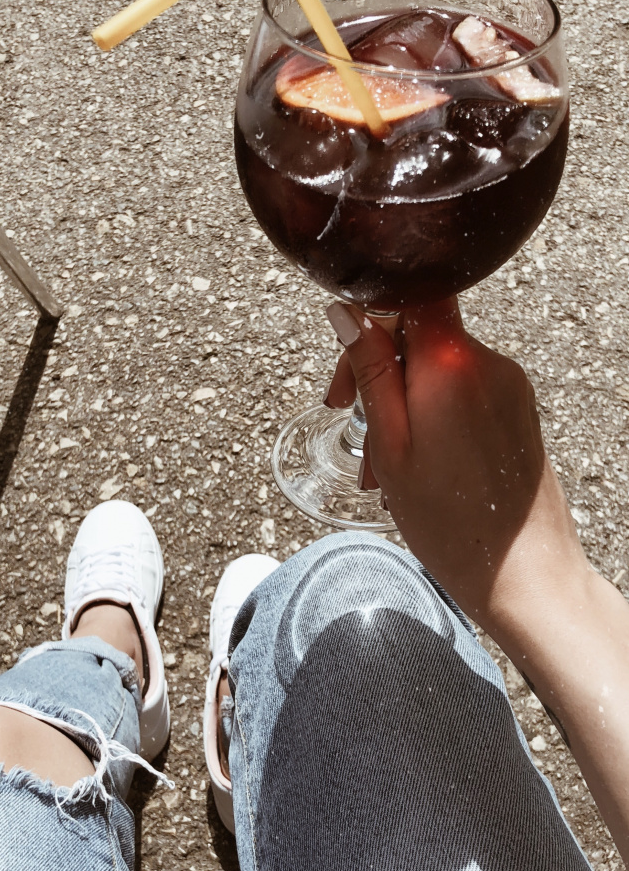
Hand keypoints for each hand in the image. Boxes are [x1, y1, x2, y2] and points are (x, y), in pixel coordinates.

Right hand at [324, 298, 587, 635]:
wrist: (525, 574)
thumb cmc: (452, 523)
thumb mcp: (390, 445)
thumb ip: (370, 371)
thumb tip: (346, 312)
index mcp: (452, 364)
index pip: (408, 296)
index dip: (371, 316)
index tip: (349, 367)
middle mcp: (490, 363)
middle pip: (419, 335)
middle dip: (378, 373)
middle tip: (346, 417)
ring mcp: (510, 386)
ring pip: (437, 371)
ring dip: (403, 407)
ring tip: (384, 470)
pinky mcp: (519, 410)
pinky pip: (463, 394)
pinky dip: (432, 419)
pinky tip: (417, 470)